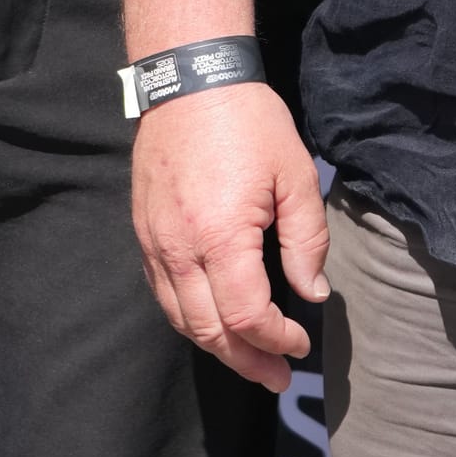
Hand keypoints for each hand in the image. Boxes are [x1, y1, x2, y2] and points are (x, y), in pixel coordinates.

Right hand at [131, 79, 329, 390]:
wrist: (189, 79)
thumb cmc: (248, 121)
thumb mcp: (295, 173)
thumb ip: (307, 239)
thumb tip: (312, 293)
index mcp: (220, 237)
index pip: (247, 316)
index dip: (277, 340)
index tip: (302, 344)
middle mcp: (178, 249)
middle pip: (209, 331)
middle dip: (247, 361)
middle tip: (278, 377)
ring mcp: (154, 243)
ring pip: (181, 319)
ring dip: (217, 347)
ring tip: (250, 360)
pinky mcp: (144, 233)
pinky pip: (164, 293)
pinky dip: (190, 318)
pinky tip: (214, 322)